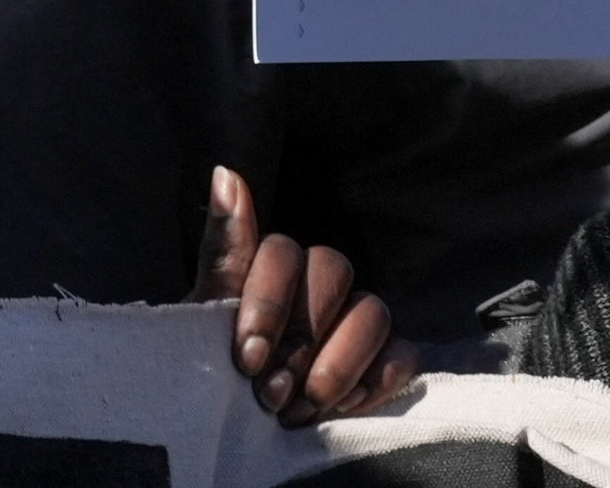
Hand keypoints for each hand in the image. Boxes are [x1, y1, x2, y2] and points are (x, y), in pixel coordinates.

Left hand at [204, 167, 414, 428]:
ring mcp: (357, 321)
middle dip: (299, 338)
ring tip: (302, 407)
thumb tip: (226, 173)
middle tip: (271, 390)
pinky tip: (342, 408)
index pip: (284, 249)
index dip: (268, 302)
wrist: (237, 436)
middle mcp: (319, 286)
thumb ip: (223, 251)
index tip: (245, 357)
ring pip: (373, 310)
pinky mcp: (388, 361)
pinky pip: (403, 354)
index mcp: (272, 267)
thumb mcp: (206, 316)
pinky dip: (375, 382)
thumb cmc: (217, 370)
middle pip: (332, 271)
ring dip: (336, 365)